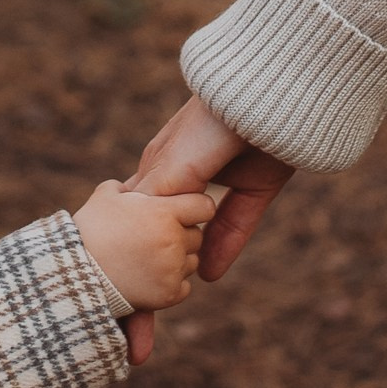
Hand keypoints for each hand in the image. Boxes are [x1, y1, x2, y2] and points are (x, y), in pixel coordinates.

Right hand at [75, 180, 214, 322]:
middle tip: (153, 238)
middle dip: (181, 234)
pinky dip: (169, 284)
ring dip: (176, 259)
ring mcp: (172, 269)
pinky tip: (146, 277)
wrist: (74, 274)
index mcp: (163, 212)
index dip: (193, 207)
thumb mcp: (105, 196)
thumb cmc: (88, 230)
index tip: (181, 212)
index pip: (204, 206)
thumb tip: (137, 183)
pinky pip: (183, 287)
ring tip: (146, 258)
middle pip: (197, 235)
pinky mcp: (168, 294)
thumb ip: (131, 186)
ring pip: (191, 261)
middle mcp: (173, 240)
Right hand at [125, 95, 294, 281]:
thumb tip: (134, 233)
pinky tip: (210, 274)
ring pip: (203, 229)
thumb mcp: (174, 162)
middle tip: (147, 287)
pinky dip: (223, 249)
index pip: (138, 210)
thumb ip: (155, 196)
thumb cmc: (210, 122)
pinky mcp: (255, 186)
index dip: (127, 237)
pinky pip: (236, 225)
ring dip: (190, 258)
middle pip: (169, 224)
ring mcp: (223, 180)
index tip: (116, 270)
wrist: (271, 99)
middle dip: (156, 253)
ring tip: (177, 288)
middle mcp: (187, 173)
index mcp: (159, 162)